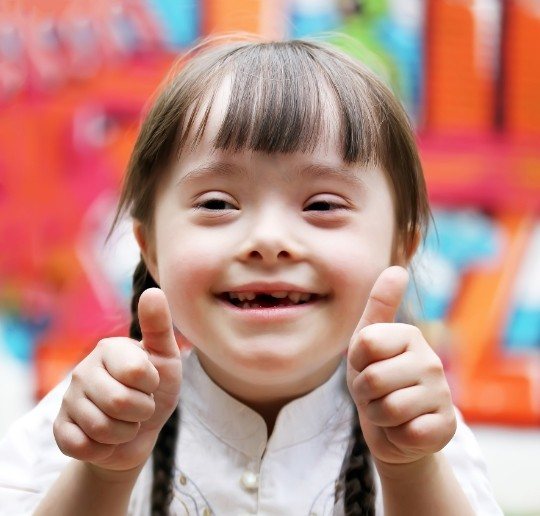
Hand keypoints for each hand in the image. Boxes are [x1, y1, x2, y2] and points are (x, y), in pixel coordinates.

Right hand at [53, 288, 181, 472]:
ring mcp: (69, 400)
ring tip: (126, 421)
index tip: (150, 382)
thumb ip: (159, 326)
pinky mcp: (61, 430)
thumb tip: (152, 291)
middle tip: (140, 406)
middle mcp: (84, 371)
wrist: (142, 430)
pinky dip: (104, 449)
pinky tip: (106, 438)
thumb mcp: (166, 357)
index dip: (151, 385)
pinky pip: (82, 447)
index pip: (137, 373)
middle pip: (119, 403)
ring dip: (125, 432)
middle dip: (141, 412)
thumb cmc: (156, 389)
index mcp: (109, 349)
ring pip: (103, 429)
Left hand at [346, 266, 455, 466]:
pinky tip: (405, 428)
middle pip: (372, 379)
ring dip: (378, 416)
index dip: (356, 361)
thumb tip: (397, 268)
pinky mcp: (446, 426)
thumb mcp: (366, 343)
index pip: (365, 343)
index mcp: (409, 335)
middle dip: (364, 394)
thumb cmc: (376, 379)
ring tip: (388, 410)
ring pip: (388, 409)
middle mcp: (430, 360)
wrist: (392, 427)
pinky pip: (406, 433)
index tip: (365, 364)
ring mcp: (442, 394)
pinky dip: (396, 435)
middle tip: (376, 394)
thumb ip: (379, 306)